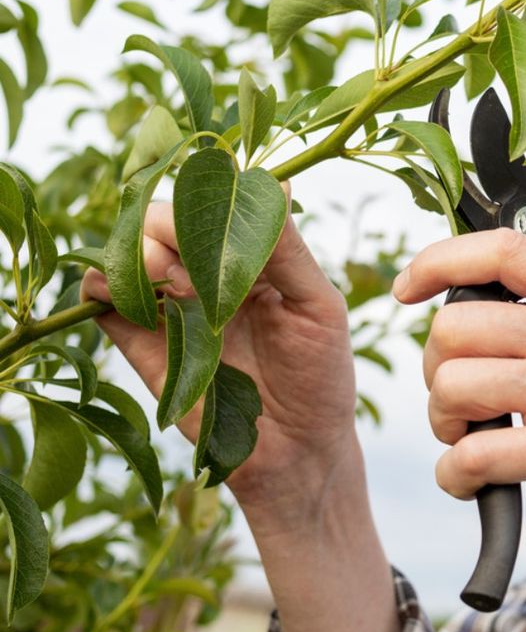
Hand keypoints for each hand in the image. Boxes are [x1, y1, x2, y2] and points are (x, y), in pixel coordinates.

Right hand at [82, 199, 358, 529]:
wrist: (295, 451)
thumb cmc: (320, 377)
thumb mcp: (318, 308)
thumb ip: (287, 250)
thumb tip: (274, 180)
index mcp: (249, 253)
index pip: (210, 200)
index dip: (205, 205)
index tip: (222, 238)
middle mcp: (205, 270)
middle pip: (159, 216)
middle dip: (169, 232)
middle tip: (196, 279)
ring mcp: (169, 302)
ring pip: (125, 248)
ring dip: (139, 256)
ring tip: (177, 293)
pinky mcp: (139, 340)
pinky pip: (100, 296)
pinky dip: (104, 286)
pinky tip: (137, 304)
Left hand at [393, 228, 525, 556]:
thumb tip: (509, 317)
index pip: (499, 249)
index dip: (436, 261)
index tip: (408, 287)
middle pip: (455, 326)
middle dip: (438, 367)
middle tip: (458, 398)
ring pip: (452, 386)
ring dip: (443, 421)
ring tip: (467, 439)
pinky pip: (471, 454)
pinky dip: (455, 475)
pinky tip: (471, 482)